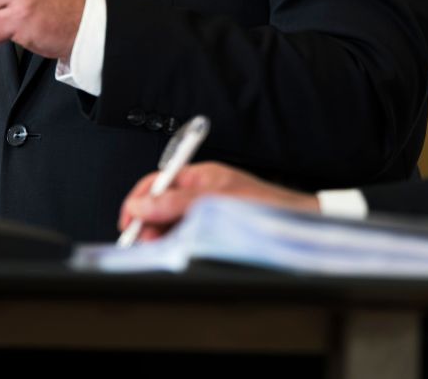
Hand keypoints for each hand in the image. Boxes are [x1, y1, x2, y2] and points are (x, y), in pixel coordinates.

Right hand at [117, 162, 318, 241]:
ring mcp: (206, 213)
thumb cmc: (267, 204)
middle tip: (145, 242)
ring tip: (163, 248)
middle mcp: (200, 193)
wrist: (298, 223)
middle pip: (160, 205)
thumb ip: (177, 202)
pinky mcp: (213, 230)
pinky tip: (178, 250)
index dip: (139, 200)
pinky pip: (186, 236)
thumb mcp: (216, 199)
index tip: (129, 221)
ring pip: (171, 225)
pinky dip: (177, 244)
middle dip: (148, 223)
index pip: (157, 182)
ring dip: (162, 236)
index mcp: (200, 176)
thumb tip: (143, 205)